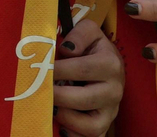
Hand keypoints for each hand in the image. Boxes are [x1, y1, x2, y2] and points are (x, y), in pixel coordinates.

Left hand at [53, 18, 122, 136]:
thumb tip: (66, 49)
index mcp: (110, 64)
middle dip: (58, 95)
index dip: (58, 69)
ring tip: (52, 107)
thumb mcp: (90, 31)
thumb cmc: (94, 49)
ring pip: (92, 125)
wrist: (110, 65)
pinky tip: (61, 125)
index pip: (82, 68)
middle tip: (41, 89)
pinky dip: (75, 135)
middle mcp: (115, 89)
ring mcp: (111, 110)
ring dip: (67, 118)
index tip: (42, 68)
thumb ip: (79, 33)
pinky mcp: (105, 124)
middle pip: (85, 99)